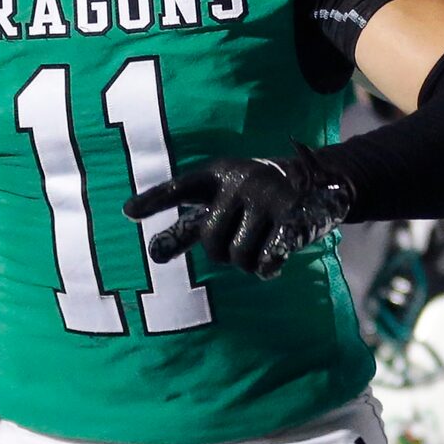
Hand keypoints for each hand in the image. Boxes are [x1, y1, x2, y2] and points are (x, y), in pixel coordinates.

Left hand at [124, 148, 353, 279]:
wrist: (316, 179)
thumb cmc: (254, 197)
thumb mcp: (222, 200)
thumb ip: (190, 225)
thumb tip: (154, 253)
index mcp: (216, 175)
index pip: (180, 188)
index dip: (154, 200)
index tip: (126, 212)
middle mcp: (239, 182)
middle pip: (212, 244)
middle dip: (222, 255)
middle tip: (236, 246)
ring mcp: (267, 197)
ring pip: (240, 257)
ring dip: (248, 264)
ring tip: (258, 248)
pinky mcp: (293, 216)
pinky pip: (268, 260)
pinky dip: (267, 268)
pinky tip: (272, 264)